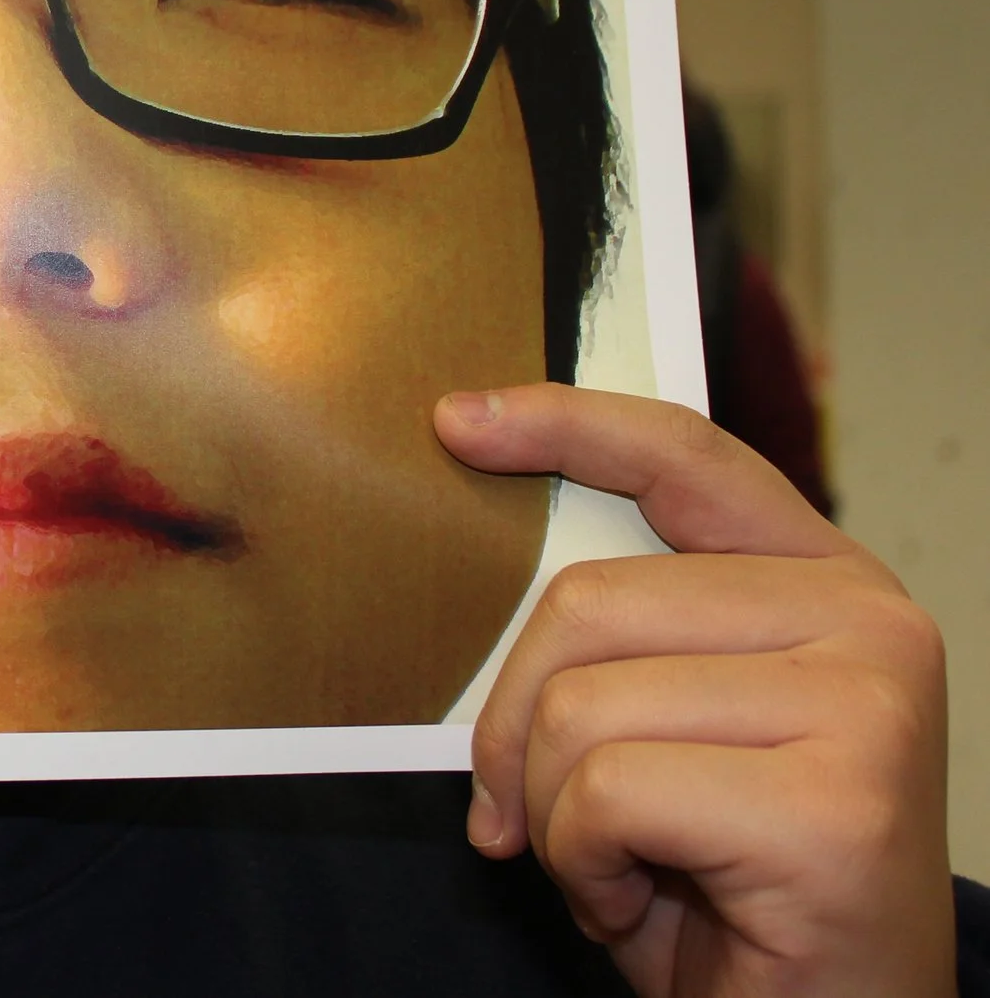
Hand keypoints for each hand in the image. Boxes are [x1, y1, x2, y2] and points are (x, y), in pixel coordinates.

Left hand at [438, 383, 952, 997]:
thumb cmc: (734, 889)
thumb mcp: (672, 730)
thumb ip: (622, 638)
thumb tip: (480, 561)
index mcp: (827, 589)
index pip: (684, 460)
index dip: (565, 424)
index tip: (456, 421)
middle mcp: (867, 627)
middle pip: (585, 601)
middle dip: (520, 724)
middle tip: (543, 814)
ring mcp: (864, 708)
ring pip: (583, 704)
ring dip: (557, 811)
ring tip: (623, 864)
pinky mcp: (835, 803)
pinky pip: (607, 791)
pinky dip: (584, 863)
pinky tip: (645, 902)